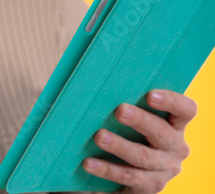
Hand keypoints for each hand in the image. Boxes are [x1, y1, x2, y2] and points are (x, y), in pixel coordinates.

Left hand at [82, 89, 196, 193]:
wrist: (120, 173)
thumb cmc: (125, 134)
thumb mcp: (131, 121)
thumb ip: (127, 107)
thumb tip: (100, 89)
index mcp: (175, 125)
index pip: (185, 110)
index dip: (171, 101)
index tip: (151, 95)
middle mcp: (175, 148)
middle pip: (161, 132)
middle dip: (140, 120)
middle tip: (120, 110)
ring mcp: (163, 170)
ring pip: (142, 156)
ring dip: (119, 145)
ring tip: (99, 136)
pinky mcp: (148, 187)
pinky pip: (127, 176)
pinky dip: (106, 169)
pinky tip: (88, 163)